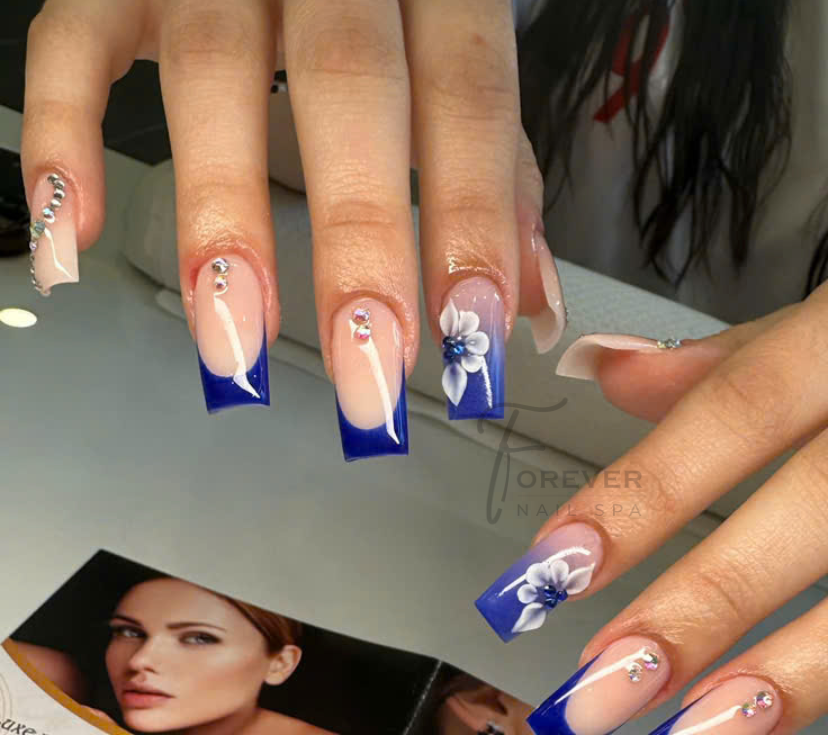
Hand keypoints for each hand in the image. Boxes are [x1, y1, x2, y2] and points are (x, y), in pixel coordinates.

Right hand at [21, 0, 563, 451]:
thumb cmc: (395, 6)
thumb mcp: (460, 65)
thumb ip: (499, 172)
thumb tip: (527, 302)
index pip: (467, 98)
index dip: (471, 219)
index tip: (469, 339)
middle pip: (347, 85)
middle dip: (358, 241)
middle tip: (364, 370)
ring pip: (209, 66)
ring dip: (221, 214)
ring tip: (233, 343)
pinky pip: (73, 42)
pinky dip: (65, 136)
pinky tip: (77, 239)